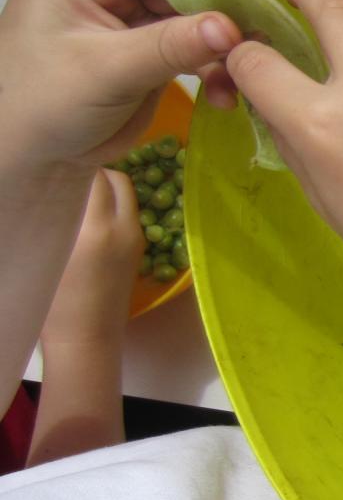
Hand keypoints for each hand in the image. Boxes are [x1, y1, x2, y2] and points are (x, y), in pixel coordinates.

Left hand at [0, 0, 241, 168]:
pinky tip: (222, 96)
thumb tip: (230, 27)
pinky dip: (210, 69)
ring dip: (217, 53)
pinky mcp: (144, 48)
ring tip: (232, 86)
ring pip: (192, 20)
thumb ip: (169, 46)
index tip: (235, 26)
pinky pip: (190, 48)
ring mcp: (126, 16)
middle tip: (246, 58)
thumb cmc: (44, 105)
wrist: (32, 158)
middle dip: (213, 25)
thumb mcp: (106, 71)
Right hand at [40, 169, 142, 347]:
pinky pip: (129, 213)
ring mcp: (136, 239)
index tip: (56, 159)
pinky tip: (88, 213)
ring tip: (77, 191)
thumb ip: (55, 214)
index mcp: (96, 227)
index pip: (94, 174)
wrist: (86, 339)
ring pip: (126, 195)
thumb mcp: (47, 251)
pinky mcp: (138, 250)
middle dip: (95, 170)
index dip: (75, 162)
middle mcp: (124, 228)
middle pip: (117, 179)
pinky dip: (113, 204)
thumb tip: (48, 183)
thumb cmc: (54, 301)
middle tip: (67, 173)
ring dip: (107, 187)